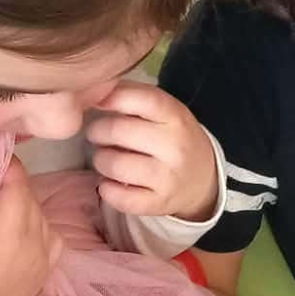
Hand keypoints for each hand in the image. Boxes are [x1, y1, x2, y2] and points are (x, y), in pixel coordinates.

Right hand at [0, 159, 58, 295]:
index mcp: (14, 235)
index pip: (18, 181)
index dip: (1, 164)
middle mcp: (39, 245)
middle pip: (29, 195)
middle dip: (5, 186)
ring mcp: (47, 259)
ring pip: (39, 211)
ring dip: (17, 205)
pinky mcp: (47, 269)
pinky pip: (47, 232)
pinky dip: (30, 224)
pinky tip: (7, 234)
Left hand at [86, 83, 218, 220]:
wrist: (202, 179)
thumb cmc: (173, 138)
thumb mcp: (165, 111)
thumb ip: (133, 97)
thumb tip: (92, 92)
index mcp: (175, 116)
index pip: (139, 99)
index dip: (111, 98)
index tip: (97, 102)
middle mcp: (174, 146)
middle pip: (118, 131)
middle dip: (97, 131)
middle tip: (97, 134)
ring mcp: (168, 177)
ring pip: (114, 165)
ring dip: (101, 160)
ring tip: (106, 158)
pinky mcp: (159, 203)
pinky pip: (120, 198)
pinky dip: (107, 189)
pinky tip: (110, 182)